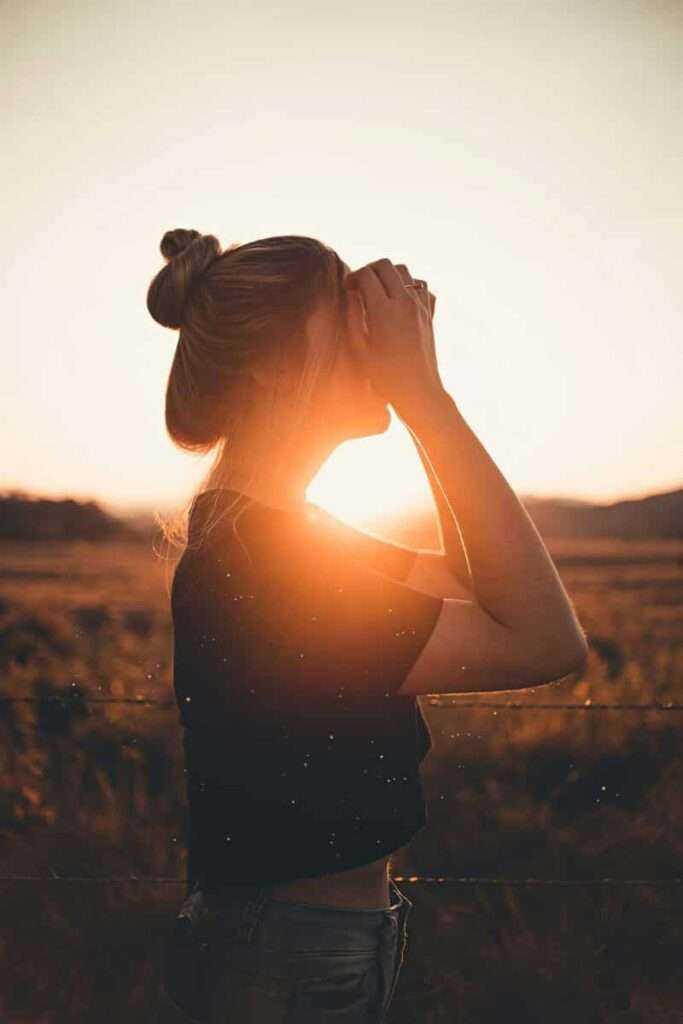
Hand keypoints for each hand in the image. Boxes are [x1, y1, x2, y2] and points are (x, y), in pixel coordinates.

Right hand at [343, 258, 444, 414]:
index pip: (366, 274)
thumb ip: (352, 317)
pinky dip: (409, 285)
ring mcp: (420, 307)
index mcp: (383, 311)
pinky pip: (421, 286)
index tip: (347, 290)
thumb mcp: (359, 349)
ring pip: (404, 270)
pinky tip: (399, 300)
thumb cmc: (384, 376)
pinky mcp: (429, 313)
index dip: (352, 278)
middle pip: (385, 264)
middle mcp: (404, 303)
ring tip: (379, 291)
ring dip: (388, 275)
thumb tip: (351, 294)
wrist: (417, 391)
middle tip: (360, 286)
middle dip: (369, 270)